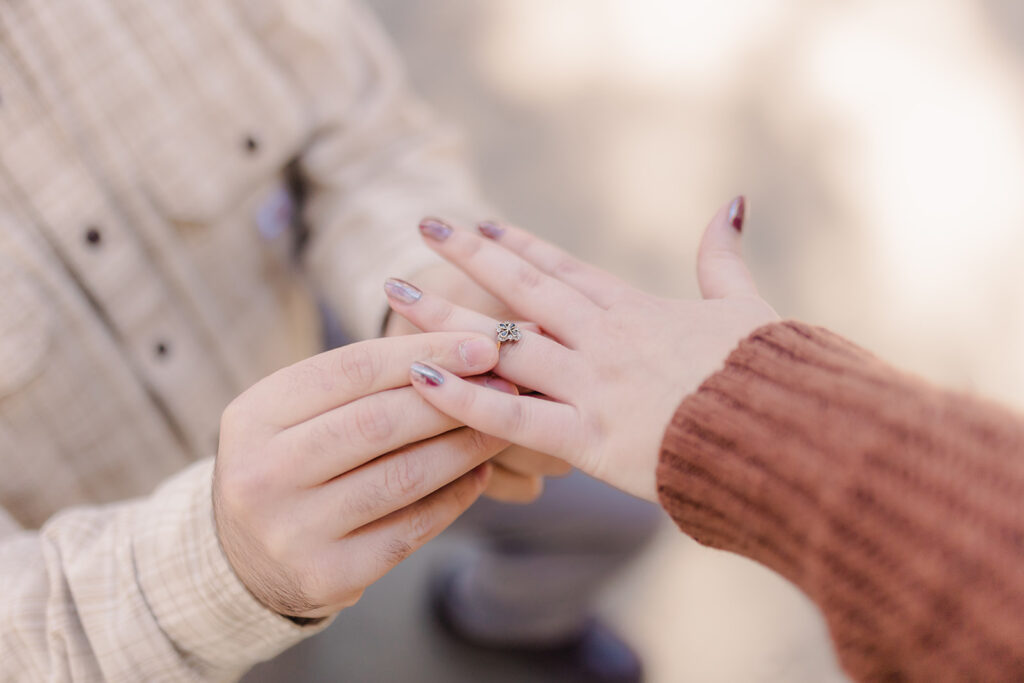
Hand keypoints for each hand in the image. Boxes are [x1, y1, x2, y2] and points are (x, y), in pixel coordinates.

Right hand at [213, 332, 508, 617]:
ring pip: (401, 476)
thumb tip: (465, 347)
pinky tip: (482, 474)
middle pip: (378, 422)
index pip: (352, 369)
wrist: (245, 559)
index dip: (424, 352)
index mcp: (252, 416)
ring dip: (464, 447)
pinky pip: (409, 529)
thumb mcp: (296, 414)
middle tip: (509, 384)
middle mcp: (262, 474)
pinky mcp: (327, 576)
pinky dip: (454, 498)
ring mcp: (292, 531)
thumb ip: (362, 383)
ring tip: (503, 426)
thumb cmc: (291, 464)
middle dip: (453, 398)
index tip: (482, 343)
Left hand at [387, 199, 777, 501]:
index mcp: (636, 311)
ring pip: (505, 343)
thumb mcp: (745, 305)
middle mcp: (605, 339)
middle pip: (523, 288)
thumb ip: (724, 256)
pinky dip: (465, 398)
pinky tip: (418, 376)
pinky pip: (514, 416)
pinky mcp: (592, 438)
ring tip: (395, 292)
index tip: (481, 223)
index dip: (519, 244)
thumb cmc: (769, 373)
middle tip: (423, 226)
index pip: (564, 268)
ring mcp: (594, 385)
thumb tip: (733, 202)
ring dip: (445, 316)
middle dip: (469, 256)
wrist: (788, 432)